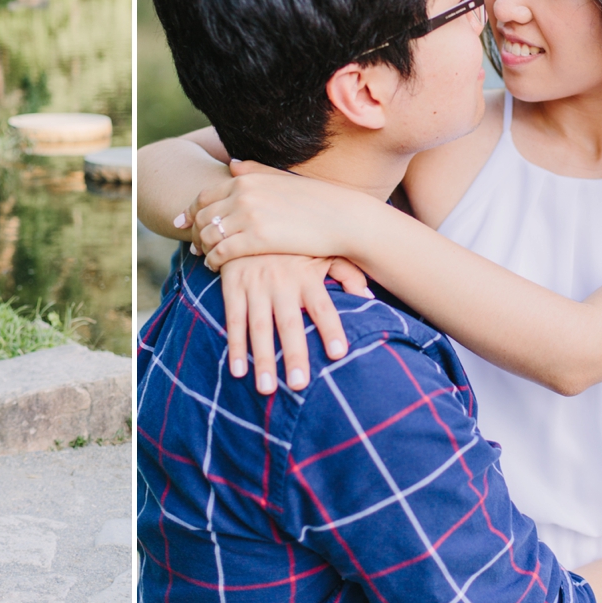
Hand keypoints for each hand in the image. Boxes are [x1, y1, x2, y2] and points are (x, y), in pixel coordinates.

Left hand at [183, 161, 371, 269]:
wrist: (343, 219)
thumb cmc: (316, 200)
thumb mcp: (282, 179)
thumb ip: (254, 170)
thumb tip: (232, 163)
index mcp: (247, 178)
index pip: (205, 196)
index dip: (191, 211)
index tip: (185, 223)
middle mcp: (243, 194)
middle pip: (201, 215)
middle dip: (194, 232)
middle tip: (193, 246)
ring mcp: (249, 216)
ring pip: (208, 235)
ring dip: (202, 249)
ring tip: (205, 258)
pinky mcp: (257, 239)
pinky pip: (221, 252)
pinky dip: (213, 261)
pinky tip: (215, 267)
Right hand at [221, 254, 373, 393]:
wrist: (252, 214)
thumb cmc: (295, 240)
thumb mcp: (323, 249)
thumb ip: (347, 272)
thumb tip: (369, 297)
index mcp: (307, 276)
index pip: (323, 307)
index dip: (330, 329)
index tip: (338, 354)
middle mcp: (282, 282)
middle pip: (290, 324)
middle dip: (294, 355)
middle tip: (299, 385)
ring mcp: (255, 284)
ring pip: (259, 327)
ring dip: (262, 358)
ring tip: (267, 388)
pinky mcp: (233, 284)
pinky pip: (234, 319)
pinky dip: (235, 345)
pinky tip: (237, 371)